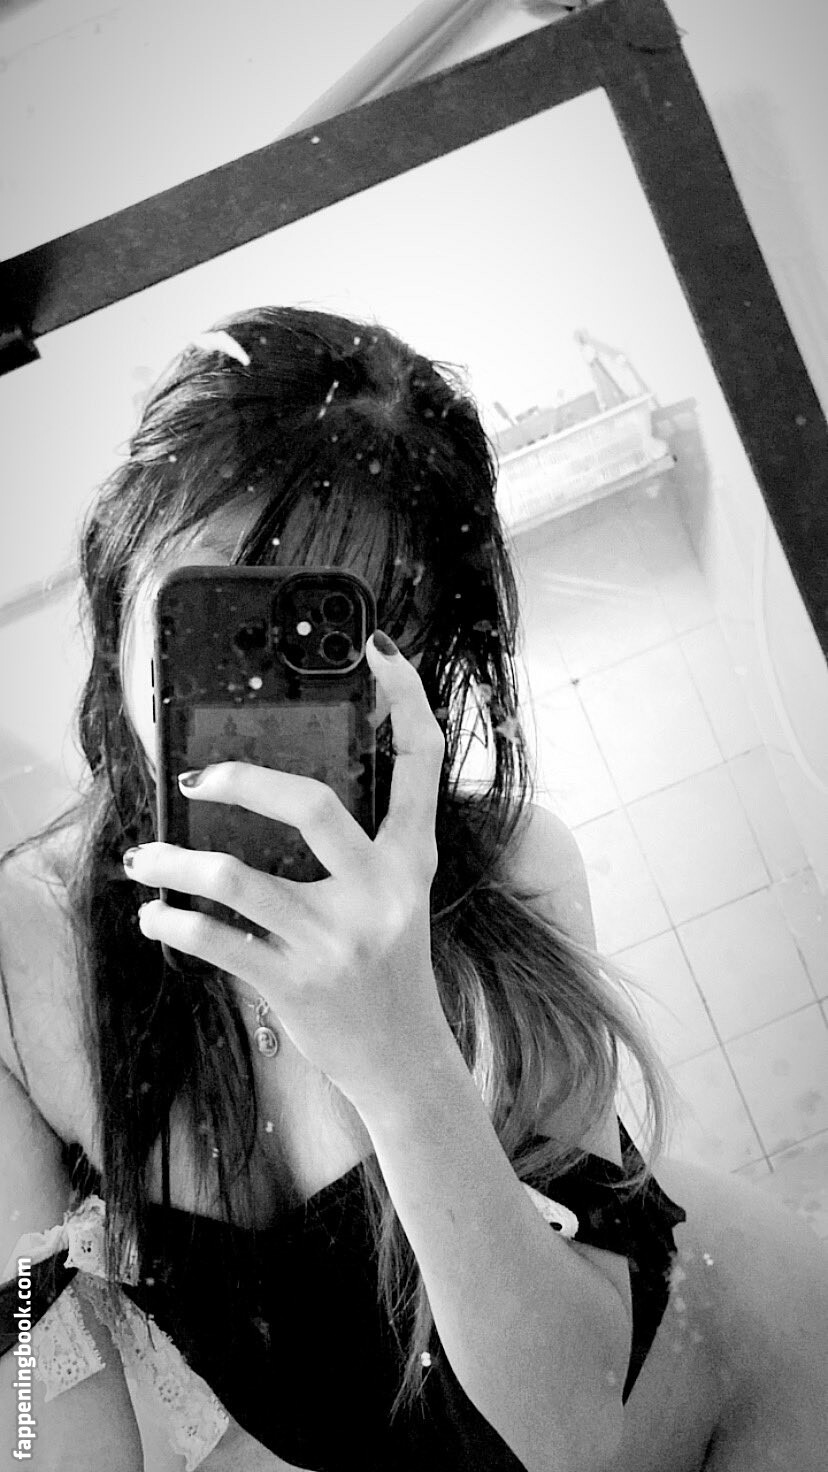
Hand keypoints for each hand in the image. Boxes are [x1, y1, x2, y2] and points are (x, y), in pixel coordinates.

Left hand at [126, 632, 452, 1110]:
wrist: (402, 1059)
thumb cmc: (387, 966)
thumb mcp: (394, 897)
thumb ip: (359, 847)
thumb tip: (275, 791)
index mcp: (409, 860)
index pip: (420, 762)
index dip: (406, 698)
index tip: (378, 651)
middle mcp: (378, 892)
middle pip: (310, 805)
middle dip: (242, 781)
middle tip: (197, 780)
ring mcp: (334, 939)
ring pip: (236, 879)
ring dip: (173, 866)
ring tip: (142, 861)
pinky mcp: (293, 982)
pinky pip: (215, 941)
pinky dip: (172, 922)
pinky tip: (155, 914)